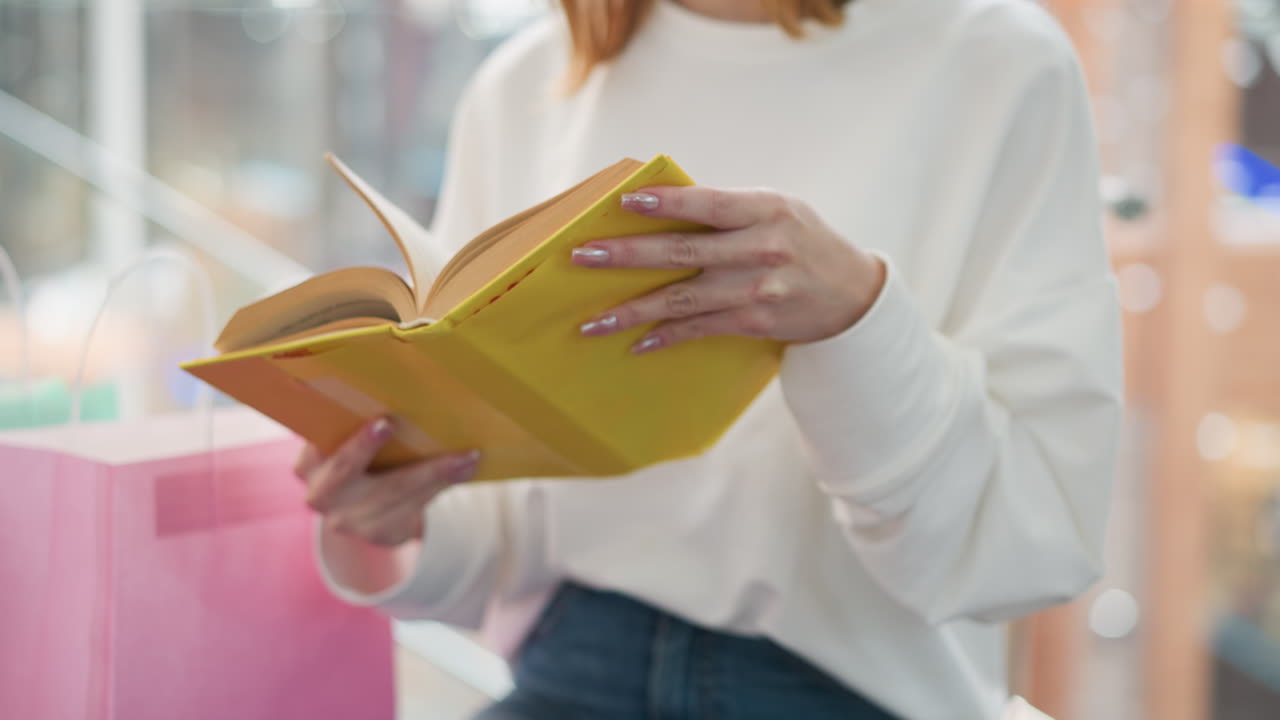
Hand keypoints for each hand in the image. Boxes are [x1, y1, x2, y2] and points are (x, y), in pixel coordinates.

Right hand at [294, 418, 479, 547]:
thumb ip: (354, 421)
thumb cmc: (361, 460)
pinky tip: (465, 468)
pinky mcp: (379, 534)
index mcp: (308, 464)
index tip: (377, 419)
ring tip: (465, 452)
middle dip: (371, 447)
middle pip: (346, 470)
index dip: (341, 432)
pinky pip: (412, 508)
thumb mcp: (346, 443)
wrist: (363, 510)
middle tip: (396, 424)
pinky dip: (441, 484)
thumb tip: (399, 381)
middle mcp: (321, 495)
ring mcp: (348, 520)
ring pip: (392, 492)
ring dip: (433, 471)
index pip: (317, 446)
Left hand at [571, 186, 885, 352]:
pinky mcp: (754, 321)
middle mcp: (762, 249)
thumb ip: (727, 208)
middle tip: (583, 256)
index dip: (666, 204)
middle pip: (683, 253)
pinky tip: (636, 342)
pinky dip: (666, 336)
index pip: (708, 204)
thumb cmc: (803, 240)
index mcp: (765, 210)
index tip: (625, 202)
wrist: (852, 294)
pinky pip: (700, 328)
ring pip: (683, 299)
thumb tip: (659, 206)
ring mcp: (757, 289)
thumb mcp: (776, 209)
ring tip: (592, 321)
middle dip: (627, 256)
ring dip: (633, 311)